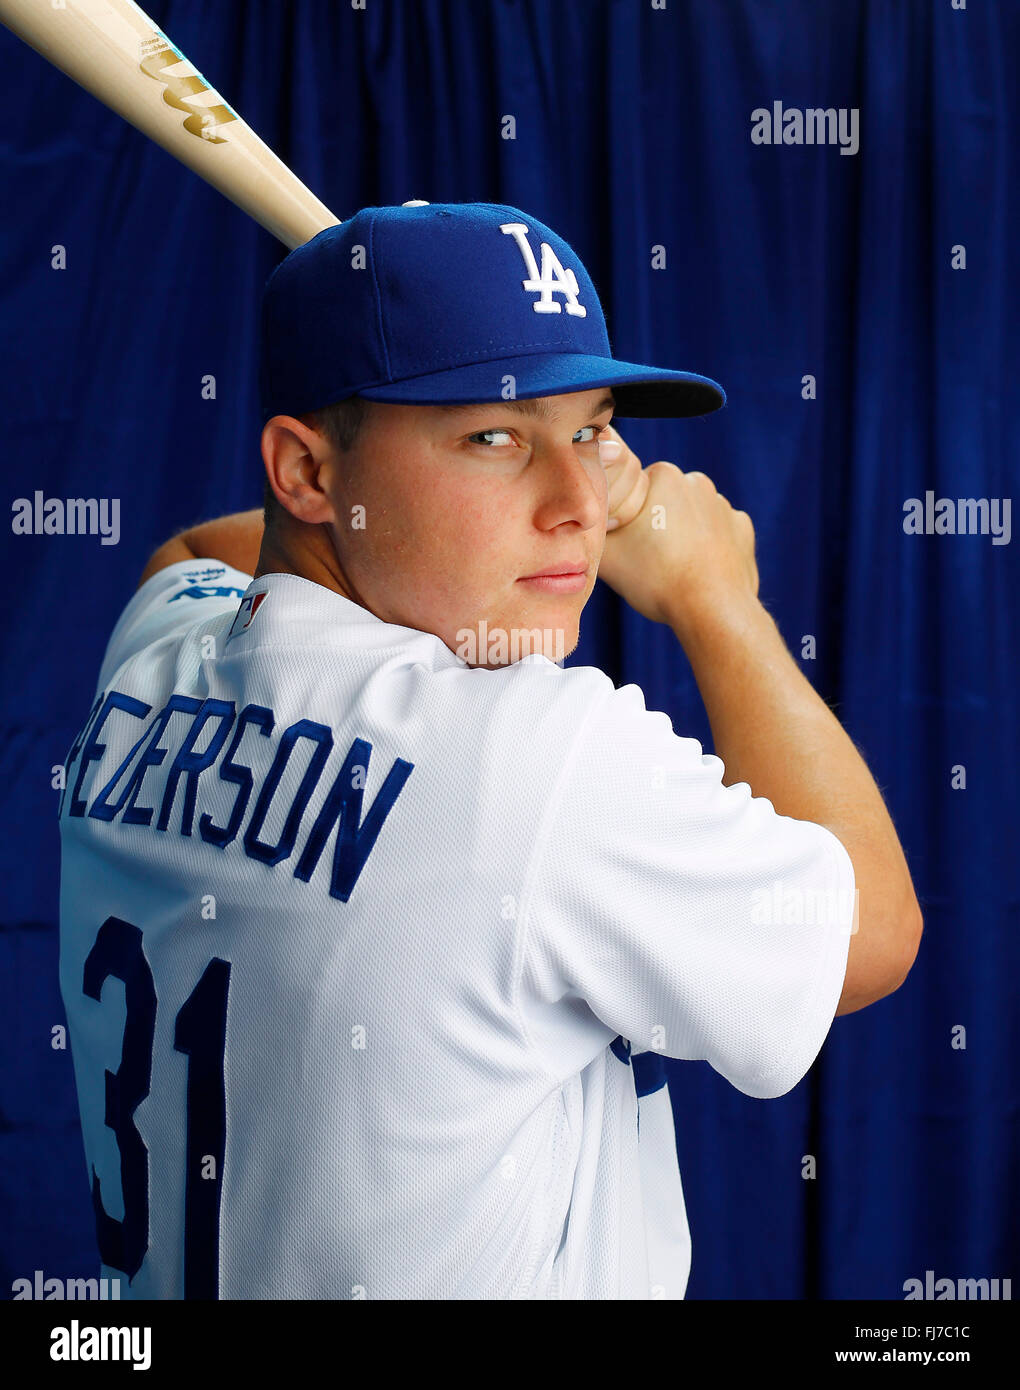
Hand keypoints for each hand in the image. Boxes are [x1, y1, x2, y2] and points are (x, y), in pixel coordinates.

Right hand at [597, 427, 758, 632]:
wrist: (711, 610)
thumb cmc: (656, 579)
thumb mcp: (606, 554)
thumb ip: (593, 530)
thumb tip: (587, 523)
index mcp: (664, 475)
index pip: (634, 490)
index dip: (626, 518)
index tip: (628, 544)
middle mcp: (697, 481)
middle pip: (664, 502)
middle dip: (655, 523)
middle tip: (646, 559)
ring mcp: (724, 506)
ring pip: (691, 518)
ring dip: (682, 535)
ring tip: (672, 569)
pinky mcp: (743, 530)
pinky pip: (718, 534)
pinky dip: (708, 549)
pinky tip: (698, 572)